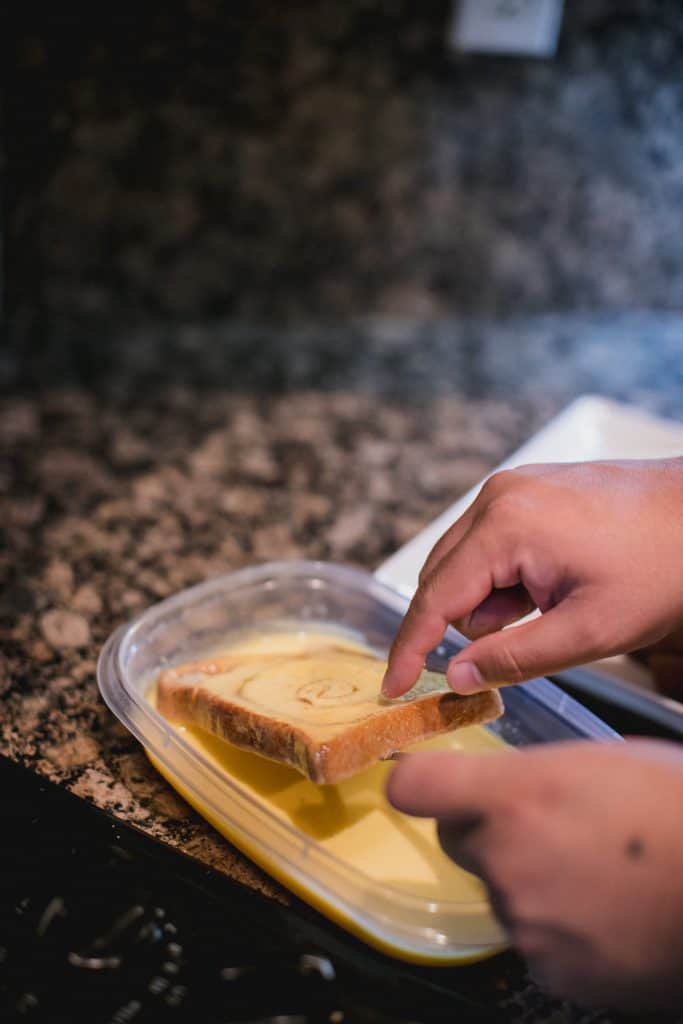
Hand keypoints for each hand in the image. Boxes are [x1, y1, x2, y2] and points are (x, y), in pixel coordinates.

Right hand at [382, 459, 682, 697]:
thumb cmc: (661, 566)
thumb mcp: (590, 632)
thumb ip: (514, 658)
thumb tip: (456, 677)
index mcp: (505, 526)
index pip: (433, 598)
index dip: (410, 648)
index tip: (392, 686)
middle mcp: (497, 497)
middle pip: (442, 577)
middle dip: (469, 622)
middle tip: (524, 640)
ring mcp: (512, 488)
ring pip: (465, 562)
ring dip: (493, 600)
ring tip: (556, 606)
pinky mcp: (527, 490)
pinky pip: (490, 543)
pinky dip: (506, 577)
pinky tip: (552, 586)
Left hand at [387, 740, 682, 1008]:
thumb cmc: (674, 807)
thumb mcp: (598, 762)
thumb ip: (532, 777)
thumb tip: (501, 790)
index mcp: (515, 797)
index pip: (415, 788)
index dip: (420, 782)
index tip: (431, 781)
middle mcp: (505, 860)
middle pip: (458, 840)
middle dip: (490, 832)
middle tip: (551, 828)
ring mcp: (526, 922)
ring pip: (500, 890)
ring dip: (530, 880)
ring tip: (598, 872)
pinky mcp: (551, 970)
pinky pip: (534, 939)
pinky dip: (559, 928)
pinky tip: (607, 913)